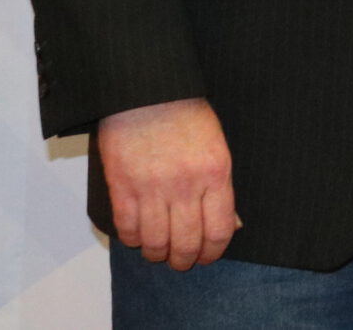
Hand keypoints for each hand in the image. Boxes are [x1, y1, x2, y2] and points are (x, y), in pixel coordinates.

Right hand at [97, 97, 237, 270]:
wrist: (147, 91)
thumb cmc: (186, 115)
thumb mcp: (218, 147)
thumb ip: (221, 188)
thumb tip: (230, 225)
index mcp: (215, 173)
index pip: (220, 229)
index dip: (214, 251)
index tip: (208, 256)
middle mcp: (185, 185)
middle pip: (187, 243)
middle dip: (185, 260)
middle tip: (182, 261)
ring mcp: (152, 188)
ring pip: (155, 243)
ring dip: (157, 254)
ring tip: (159, 252)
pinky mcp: (122, 187)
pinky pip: (127, 229)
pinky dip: (132, 239)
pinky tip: (138, 235)